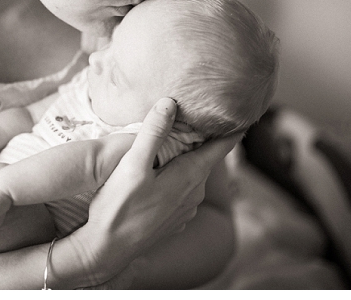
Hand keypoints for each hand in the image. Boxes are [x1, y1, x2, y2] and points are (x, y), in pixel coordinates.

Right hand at [75, 98, 239, 281]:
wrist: (107, 249)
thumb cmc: (119, 206)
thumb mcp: (133, 164)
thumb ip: (152, 133)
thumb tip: (170, 102)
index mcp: (189, 176)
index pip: (220, 148)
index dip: (232, 131)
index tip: (243, 116)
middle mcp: (194, 195)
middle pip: (206, 161)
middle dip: (206, 142)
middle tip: (205, 122)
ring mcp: (185, 211)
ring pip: (194, 178)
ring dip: (191, 162)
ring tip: (183, 145)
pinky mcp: (174, 221)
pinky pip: (184, 193)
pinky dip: (180, 179)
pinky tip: (165, 176)